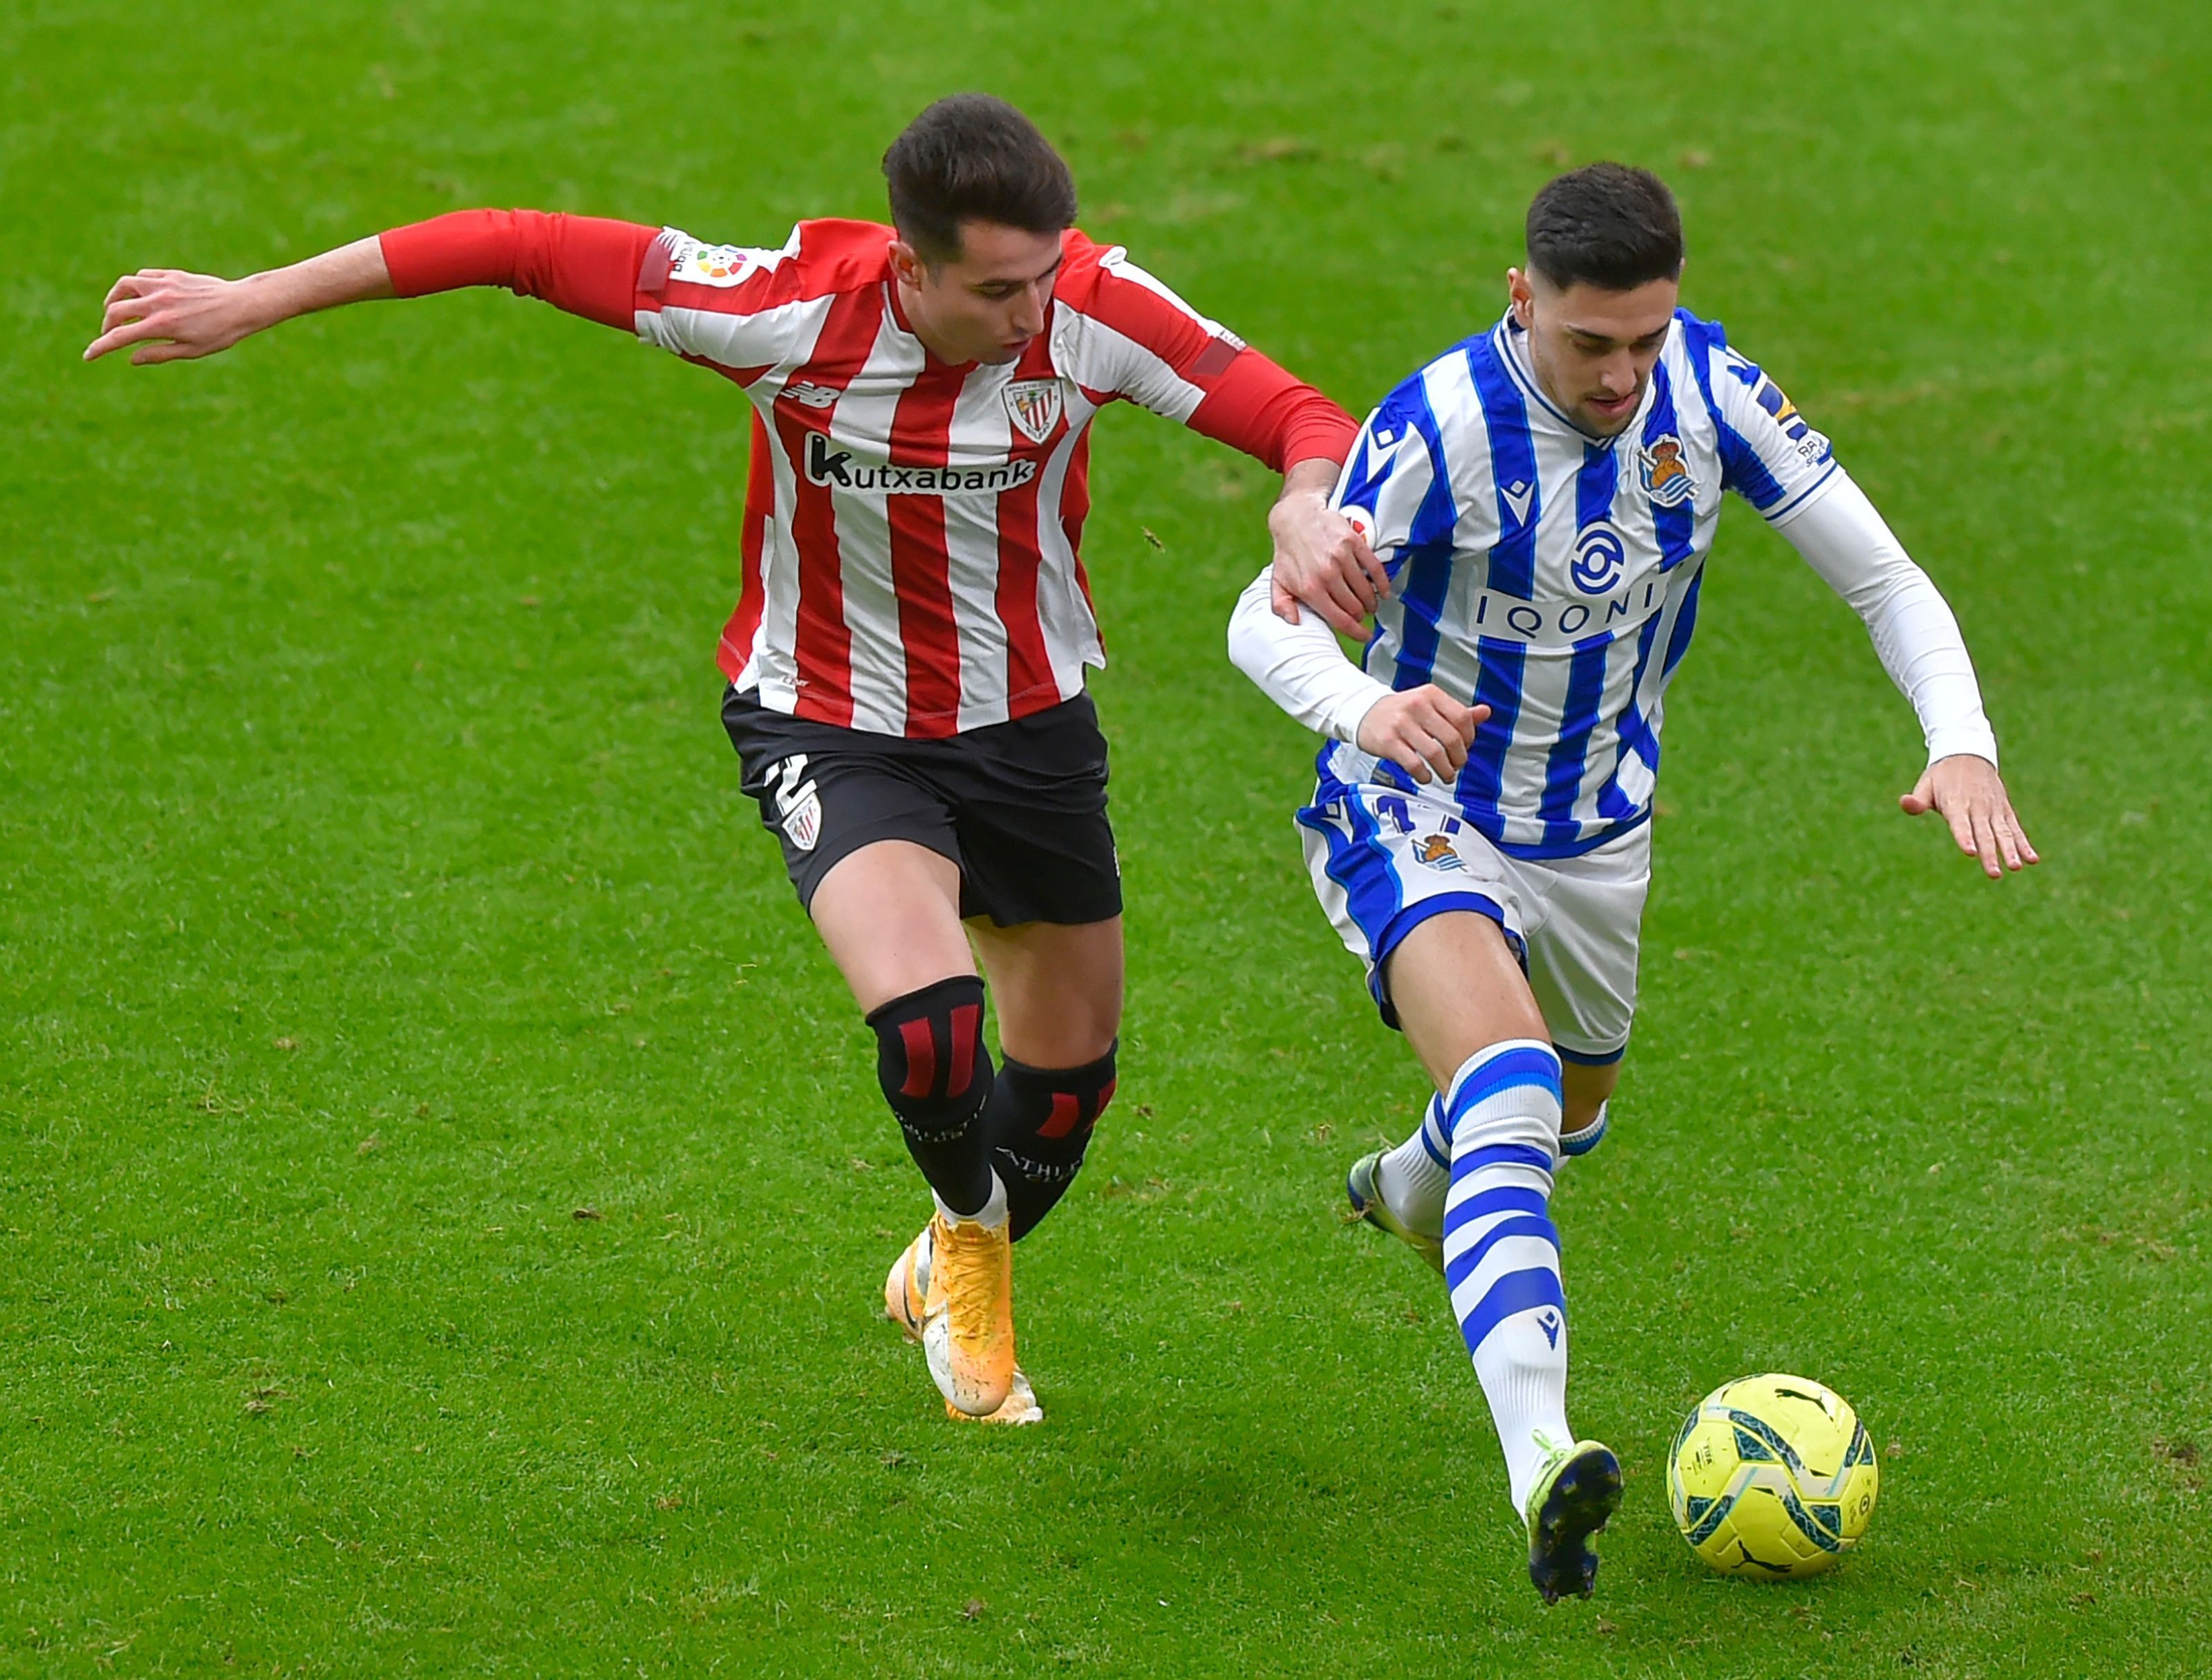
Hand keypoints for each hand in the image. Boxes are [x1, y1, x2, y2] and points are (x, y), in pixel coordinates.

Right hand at [84, 269, 273, 364]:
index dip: (100, 347)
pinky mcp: (171, 275)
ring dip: (114, 299)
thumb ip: (159, 353)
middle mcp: (157, 302)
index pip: (119, 336)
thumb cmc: (221, 333)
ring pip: (124, 286)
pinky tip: (139, 296)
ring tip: (116, 311)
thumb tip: (131, 359)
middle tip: (110, 335)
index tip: (89, 356)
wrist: (242, 306)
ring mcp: (163, 285)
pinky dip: (134, 286)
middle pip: (116, 310)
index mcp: (161, 325)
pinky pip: (143, 277)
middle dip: (107, 325)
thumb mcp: (192, 350)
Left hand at [1268, 487, 1389, 636]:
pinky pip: (1374, 567)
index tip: (1364, 636)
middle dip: (1361, 615)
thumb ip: (1282, 605)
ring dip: (1371, 601)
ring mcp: (1341, 557)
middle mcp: (1326, 574)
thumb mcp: (1278, 581)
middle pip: (1355, 607)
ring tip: (1370, 604)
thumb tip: (1294, 622)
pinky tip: (1383, 590)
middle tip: (1361, 616)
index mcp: (1309, 588)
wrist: (1296, 517)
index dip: (1355, 632)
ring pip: (1365, 590)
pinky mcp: (1353, 542)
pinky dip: (1382, 582)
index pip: (1338, 618)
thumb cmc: (1288, 552)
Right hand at [1356, 684, 1487, 784]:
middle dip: (1459, 759)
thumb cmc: (1402, 711)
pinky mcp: (1388, 742)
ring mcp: (1401, 724)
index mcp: (1431, 695)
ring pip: (1435, 753)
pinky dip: (1424, 775)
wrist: (1364, 711)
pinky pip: (1413, 764)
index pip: (1462, 718)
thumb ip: (1458, 711)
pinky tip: (1426, 777)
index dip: (1470, 738)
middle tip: (1457, 766)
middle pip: (1452, 738)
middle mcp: (1417, 706)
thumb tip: (1486, 712)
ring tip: (1446, 776)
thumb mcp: (1430, 704)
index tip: (1466, 748)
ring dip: (1445, 771)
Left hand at [1900, 754, 2039, 878]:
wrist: (1968, 754)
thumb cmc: (1942, 776)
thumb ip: (1917, 799)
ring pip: (2003, 832)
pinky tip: (2031, 859)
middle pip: (1984, 833)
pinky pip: (2015, 828)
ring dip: (2010, 850)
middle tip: (1994, 873)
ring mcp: (1993, 809)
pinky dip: (2023, 843)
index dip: (1965, 837)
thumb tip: (1904, 802)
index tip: (1970, 852)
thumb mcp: (1926, 784)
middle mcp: (1977, 807)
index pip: (1960, 823)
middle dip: (1990, 853)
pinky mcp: (2004, 810)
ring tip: (2015, 867)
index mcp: (1955, 803)